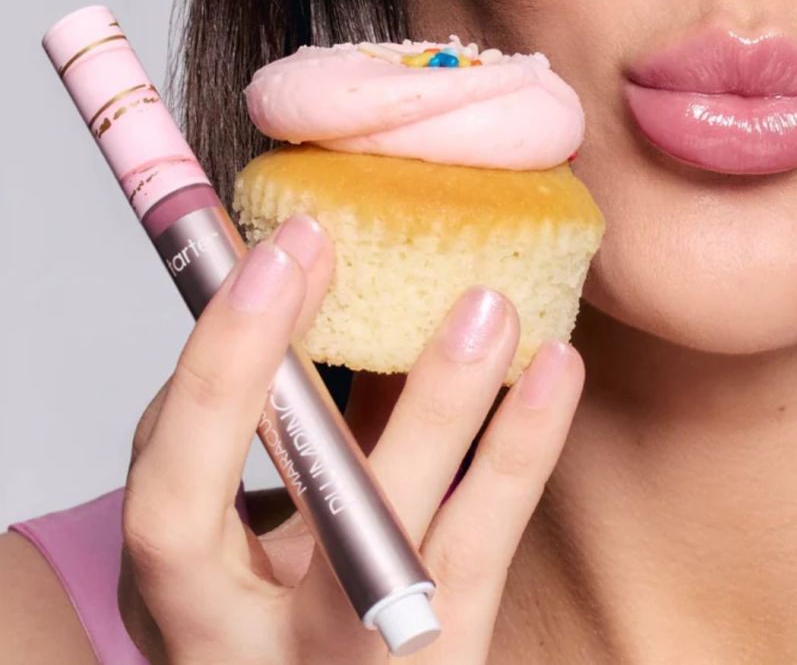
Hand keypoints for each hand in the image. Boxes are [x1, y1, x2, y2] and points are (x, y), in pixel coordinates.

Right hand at [118, 215, 584, 663]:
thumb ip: (277, 442)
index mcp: (185, 598)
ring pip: (397, 540)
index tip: (273, 253)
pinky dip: (517, 453)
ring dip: (437, 409)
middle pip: (246, 522)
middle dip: (279, 370)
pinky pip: (484, 555)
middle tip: (325, 244)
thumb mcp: (249, 538)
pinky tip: (553, 371)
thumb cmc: (281, 616)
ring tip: (482, 306)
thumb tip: (316, 304)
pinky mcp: (444, 662)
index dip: (217, 365)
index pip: (174, 487)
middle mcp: (255, 643)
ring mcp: (356, 658)